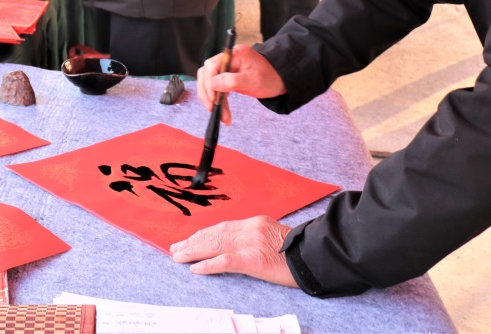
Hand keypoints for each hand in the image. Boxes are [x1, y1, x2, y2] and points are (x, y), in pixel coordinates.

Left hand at [169, 216, 296, 287]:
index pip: (221, 227)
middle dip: (192, 241)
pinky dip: (207, 265)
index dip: (203, 234)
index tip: (189, 239)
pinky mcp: (252, 260)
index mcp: (254, 222)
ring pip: (213, 245)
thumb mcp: (275, 236)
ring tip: (178, 256)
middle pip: (213, 234)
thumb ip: (255, 237)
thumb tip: (235, 245)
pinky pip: (224, 261)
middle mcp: (249, 229)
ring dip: (193, 251)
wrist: (315, 256)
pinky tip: (195, 268)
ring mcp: (249, 244)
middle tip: (175, 248)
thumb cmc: (299, 250)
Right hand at [195, 43, 286, 125]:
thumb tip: (212, 83)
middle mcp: (227, 59)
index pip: (211, 66)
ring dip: (212, 100)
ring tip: (221, 115)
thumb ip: (232, 81)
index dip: (209, 83)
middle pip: (207, 74)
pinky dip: (218, 100)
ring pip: (209, 83)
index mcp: (234, 54)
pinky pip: (216, 88)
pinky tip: (222, 111)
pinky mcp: (227, 77)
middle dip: (208, 93)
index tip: (213, 99)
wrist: (280, 80)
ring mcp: (226, 68)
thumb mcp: (253, 81)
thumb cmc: (270, 78)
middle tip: (213, 109)